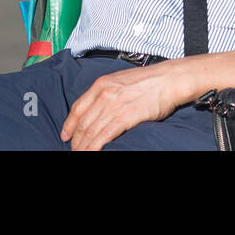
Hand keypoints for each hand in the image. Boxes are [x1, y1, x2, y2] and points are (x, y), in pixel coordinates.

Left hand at [60, 64, 183, 150]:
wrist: (168, 79)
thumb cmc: (148, 81)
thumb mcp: (120, 80)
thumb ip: (106, 92)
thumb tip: (96, 110)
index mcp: (101, 84)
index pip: (77, 107)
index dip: (69, 124)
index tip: (65, 135)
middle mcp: (104, 94)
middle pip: (83, 123)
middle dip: (76, 141)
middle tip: (74, 151)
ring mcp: (114, 106)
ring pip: (91, 132)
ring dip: (83, 147)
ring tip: (81, 155)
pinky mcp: (125, 117)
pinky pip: (104, 136)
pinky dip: (95, 147)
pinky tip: (91, 153)